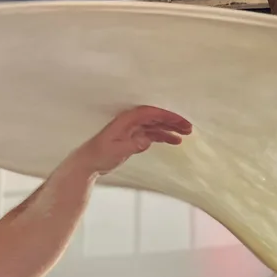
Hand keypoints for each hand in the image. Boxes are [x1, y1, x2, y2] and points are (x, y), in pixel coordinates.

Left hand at [67, 105, 191, 176]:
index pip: (150, 113)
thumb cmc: (99, 155)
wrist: (88, 163)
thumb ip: (133, 145)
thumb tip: (147, 140)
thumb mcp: (116, 151)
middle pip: (155, 117)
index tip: (179, 122)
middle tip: (188, 128)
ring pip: (155, 126)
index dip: (166, 116)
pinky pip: (151, 134)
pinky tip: (173, 141)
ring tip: (185, 135)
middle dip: (172, 121)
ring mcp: (132, 130)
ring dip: (170, 129)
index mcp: (126, 120)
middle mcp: (130, 122)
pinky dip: (163, 136)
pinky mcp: (133, 138)